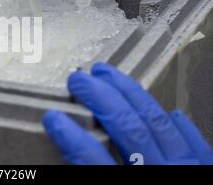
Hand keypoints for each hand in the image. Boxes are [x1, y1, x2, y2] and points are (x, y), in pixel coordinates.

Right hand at [43, 62, 212, 164]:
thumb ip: (90, 171)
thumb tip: (67, 156)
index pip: (91, 159)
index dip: (70, 136)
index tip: (53, 117)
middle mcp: (159, 175)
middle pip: (128, 129)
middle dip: (100, 99)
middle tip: (78, 80)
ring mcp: (189, 170)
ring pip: (157, 123)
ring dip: (130, 95)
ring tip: (108, 75)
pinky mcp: (209, 170)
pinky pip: (196, 143)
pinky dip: (181, 127)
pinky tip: (171, 113)